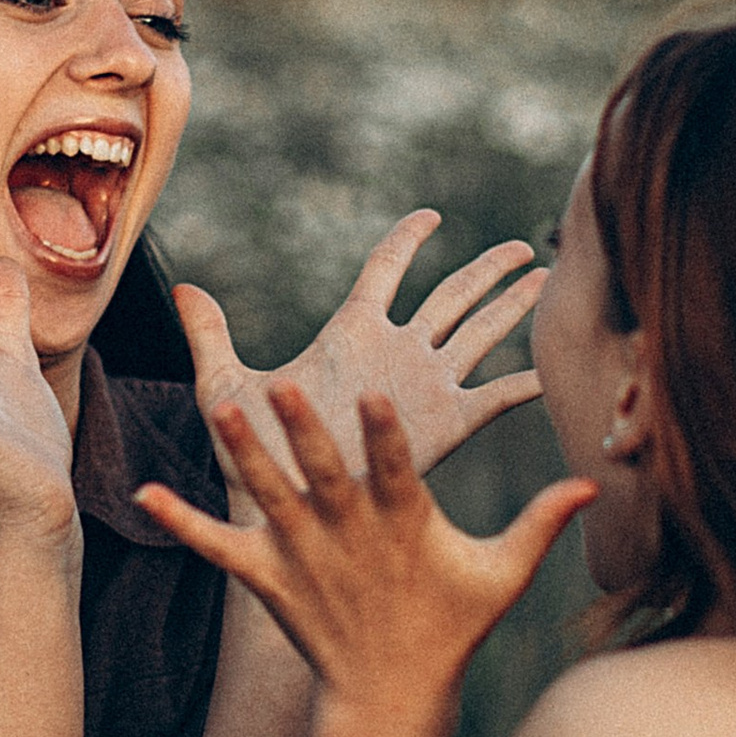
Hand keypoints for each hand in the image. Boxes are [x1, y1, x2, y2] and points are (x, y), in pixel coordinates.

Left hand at [136, 381, 594, 714]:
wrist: (390, 695)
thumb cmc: (451, 624)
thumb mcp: (501, 575)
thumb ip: (542, 523)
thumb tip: (596, 482)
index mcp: (404, 525)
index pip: (396, 470)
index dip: (386, 434)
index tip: (379, 390)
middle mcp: (349, 536)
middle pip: (324, 477)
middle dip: (306, 434)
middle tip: (285, 385)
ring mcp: (304, 558)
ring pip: (270, 498)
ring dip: (243, 457)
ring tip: (218, 408)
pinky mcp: (267, 579)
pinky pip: (218, 549)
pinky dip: (181, 523)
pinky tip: (143, 493)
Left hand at [173, 212, 543, 525]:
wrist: (283, 519)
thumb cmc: (252, 460)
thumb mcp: (227, 391)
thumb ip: (210, 337)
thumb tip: (181, 287)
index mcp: (350, 335)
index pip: (384, 270)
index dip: (406, 241)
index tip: (430, 217)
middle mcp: (392, 355)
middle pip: (449, 296)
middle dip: (487, 271)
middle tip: (528, 248)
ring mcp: (421, 390)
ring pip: (479, 335)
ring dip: (514, 308)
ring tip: (549, 283)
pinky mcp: (443, 429)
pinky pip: (491, 400)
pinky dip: (522, 387)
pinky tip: (553, 376)